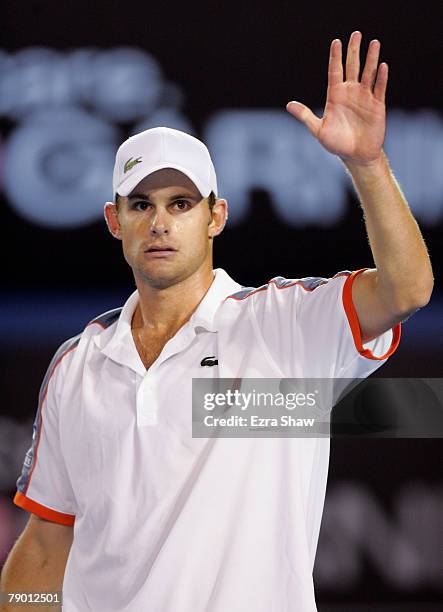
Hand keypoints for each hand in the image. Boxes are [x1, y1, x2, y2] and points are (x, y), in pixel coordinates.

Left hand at [286, 31, 387, 164]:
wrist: (356, 155)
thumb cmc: (336, 143)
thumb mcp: (318, 130)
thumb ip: (305, 116)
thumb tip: (289, 105)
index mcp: (335, 96)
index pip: (335, 71)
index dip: (335, 57)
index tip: (336, 42)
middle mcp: (350, 93)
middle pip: (352, 67)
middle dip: (354, 50)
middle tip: (356, 34)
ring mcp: (364, 97)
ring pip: (368, 73)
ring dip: (371, 59)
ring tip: (374, 43)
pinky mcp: (377, 105)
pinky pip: (379, 88)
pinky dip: (381, 78)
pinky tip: (381, 66)